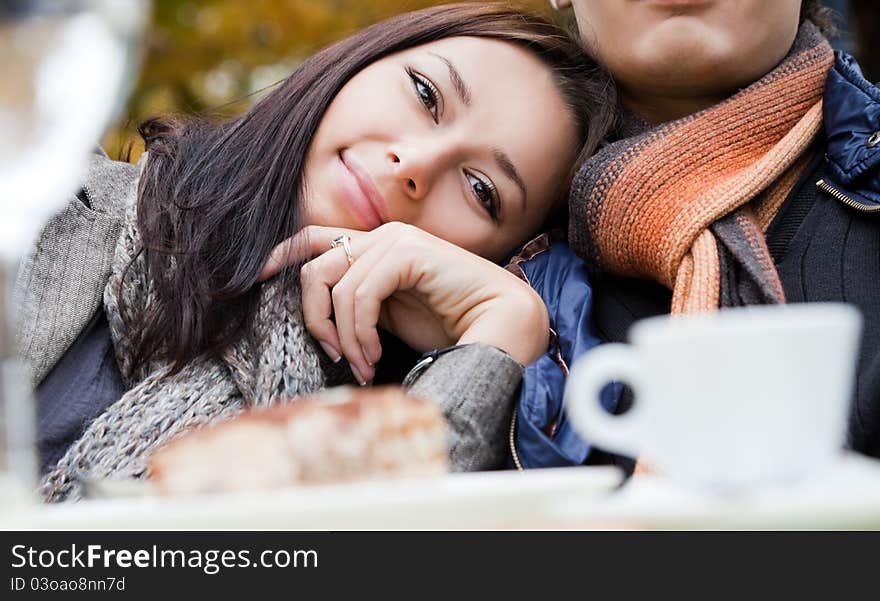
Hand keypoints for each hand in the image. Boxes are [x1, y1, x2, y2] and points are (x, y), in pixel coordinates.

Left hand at [259, 223, 549, 383]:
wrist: (498, 324)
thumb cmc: (447, 325)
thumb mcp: (387, 317)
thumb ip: (357, 305)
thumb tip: (319, 319)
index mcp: (374, 247)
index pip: (314, 239)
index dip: (280, 254)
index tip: (253, 278)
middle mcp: (380, 236)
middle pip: (313, 267)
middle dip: (313, 318)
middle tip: (332, 354)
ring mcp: (395, 239)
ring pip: (334, 285)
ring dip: (344, 336)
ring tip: (365, 364)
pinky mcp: (407, 251)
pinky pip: (360, 294)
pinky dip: (360, 332)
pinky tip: (375, 356)